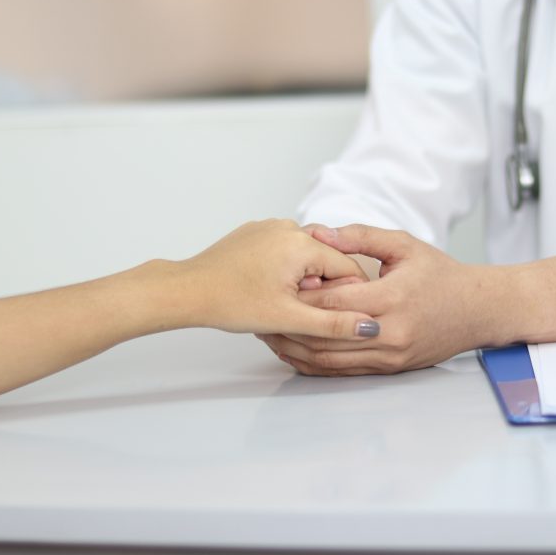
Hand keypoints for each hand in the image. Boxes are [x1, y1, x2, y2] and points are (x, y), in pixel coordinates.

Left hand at [165, 219, 376, 338]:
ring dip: (302, 280)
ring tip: (277, 301)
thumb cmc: (231, 303)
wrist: (186, 291)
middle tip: (295, 310)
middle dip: (320, 288)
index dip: (347, 296)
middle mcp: (288, 227)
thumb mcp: (288, 318)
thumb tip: (369, 327)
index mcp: (302, 243)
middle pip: (326, 261)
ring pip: (305, 256)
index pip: (348, 268)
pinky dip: (284, 270)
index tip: (334, 316)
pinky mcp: (255, 232)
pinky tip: (265, 289)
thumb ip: (333, 324)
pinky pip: (284, 251)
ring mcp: (270, 227)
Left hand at [257, 224, 503, 374]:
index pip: (334, 301)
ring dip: (298, 350)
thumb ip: (360, 237)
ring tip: (270, 336)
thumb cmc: (442, 275)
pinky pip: (345, 372)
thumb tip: (321, 233)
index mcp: (392, 298)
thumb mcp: (404, 245)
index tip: (278, 286)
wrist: (478, 310)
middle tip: (261, 316)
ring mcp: (390, 355)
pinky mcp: (390, 368)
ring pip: (331, 359)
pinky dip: (316, 364)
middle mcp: (390, 333)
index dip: (304, 295)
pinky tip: (296, 353)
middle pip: (326, 335)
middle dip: (292, 326)